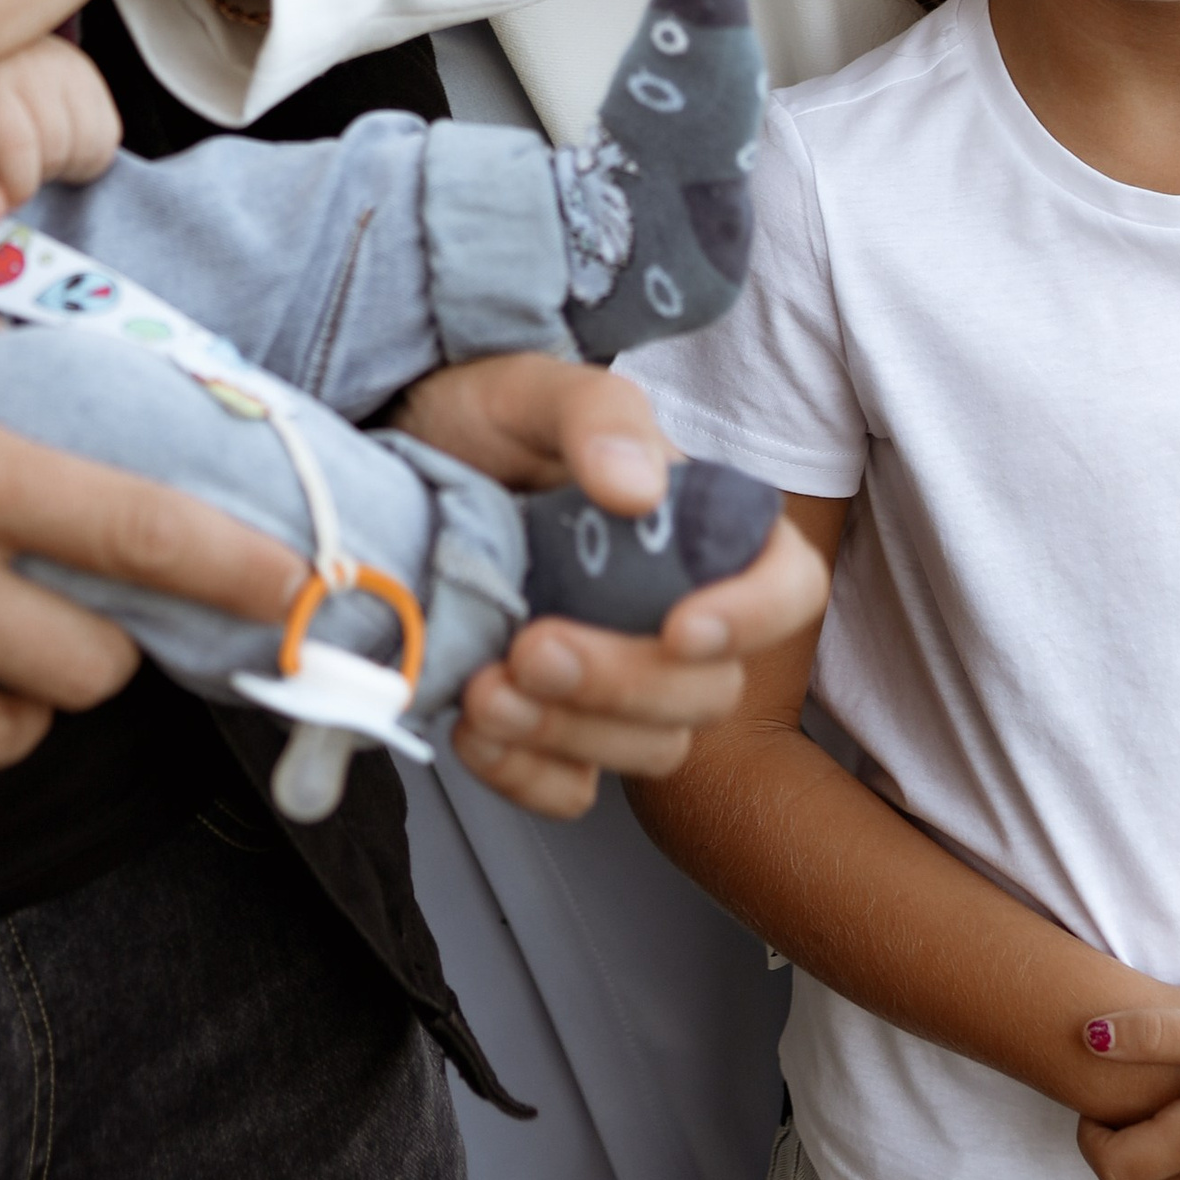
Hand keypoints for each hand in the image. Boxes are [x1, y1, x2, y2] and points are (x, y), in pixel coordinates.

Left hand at [0, 39, 123, 221]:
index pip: (18, 151)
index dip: (14, 189)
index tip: (1, 195)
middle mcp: (36, 68)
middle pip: (57, 151)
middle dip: (37, 174)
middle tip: (12, 164)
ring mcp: (71, 68)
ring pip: (90, 146)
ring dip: (66, 164)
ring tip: (36, 151)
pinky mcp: (93, 76)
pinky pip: (108, 134)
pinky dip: (87, 152)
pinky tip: (59, 141)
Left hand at [402, 352, 827, 820]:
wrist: (392, 462)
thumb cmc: (480, 423)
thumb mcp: (531, 390)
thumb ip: (597, 417)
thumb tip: (638, 487)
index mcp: (693, 528)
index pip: (787, 585)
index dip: (754, 618)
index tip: (680, 628)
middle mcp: (666, 612)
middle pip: (707, 690)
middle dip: (622, 682)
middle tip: (533, 645)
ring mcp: (612, 678)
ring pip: (647, 749)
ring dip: (567, 733)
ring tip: (486, 687)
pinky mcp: (552, 726)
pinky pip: (569, 789)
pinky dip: (523, 774)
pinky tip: (472, 727)